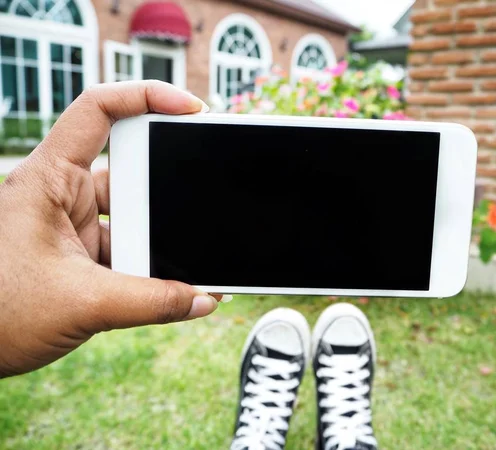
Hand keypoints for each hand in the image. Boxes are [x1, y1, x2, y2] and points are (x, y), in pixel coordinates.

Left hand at [0, 81, 220, 377]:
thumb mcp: (82, 304)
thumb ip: (152, 303)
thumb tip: (204, 300)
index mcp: (48, 180)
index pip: (97, 111)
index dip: (146, 96)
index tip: (191, 109)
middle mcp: (61, 194)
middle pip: (130, 172)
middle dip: (167, 195)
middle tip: (197, 210)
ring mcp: (73, 225)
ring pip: (134, 218)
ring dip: (159, 244)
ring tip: (181, 271)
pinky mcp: (81, 254)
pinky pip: (128, 249)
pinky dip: (150, 268)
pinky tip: (169, 288)